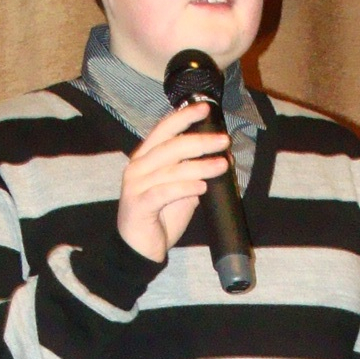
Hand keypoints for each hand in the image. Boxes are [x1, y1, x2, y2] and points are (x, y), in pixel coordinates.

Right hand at [118, 101, 229, 263]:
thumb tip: (222, 159)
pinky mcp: (138, 205)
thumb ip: (194, 174)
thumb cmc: (159, 218)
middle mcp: (138, 167)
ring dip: (200, 166)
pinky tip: (202, 186)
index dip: (184, 117)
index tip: (205, 108)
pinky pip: (165, 192)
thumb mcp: (181, 192)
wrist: (139, 250)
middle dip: (200, 141)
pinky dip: (185, 187)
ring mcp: (136, 185)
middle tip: (223, 141)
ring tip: (222, 165)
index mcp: (145, 158)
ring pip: (172, 169)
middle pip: (171, 146)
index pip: (164, 130)